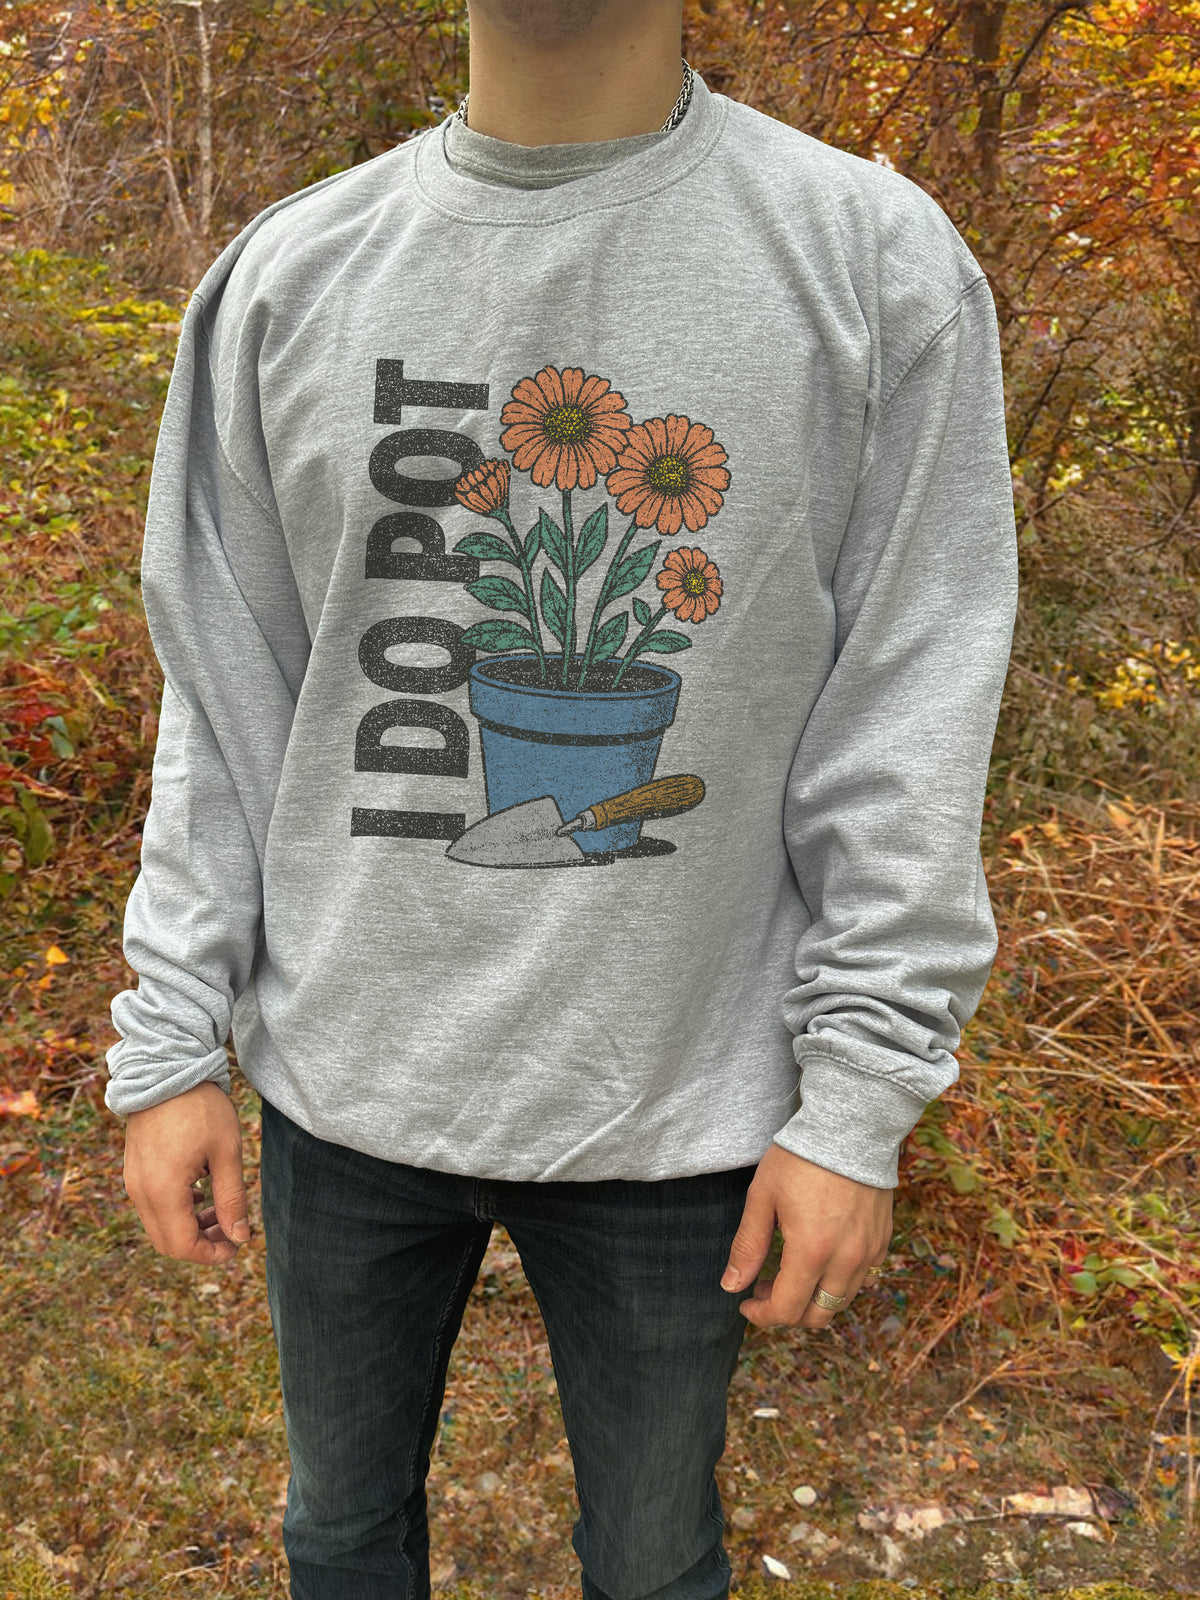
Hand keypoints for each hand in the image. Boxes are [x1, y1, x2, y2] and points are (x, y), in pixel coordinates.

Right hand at [122, 1081, 250, 1264]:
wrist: (165, 1070)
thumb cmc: (201, 1108)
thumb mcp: (227, 1152)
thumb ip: (232, 1198)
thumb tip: (239, 1237)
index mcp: (163, 1190)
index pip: (182, 1246)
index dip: (211, 1255)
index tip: (237, 1245)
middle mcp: (141, 1192)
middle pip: (167, 1242)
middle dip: (201, 1245)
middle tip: (232, 1230)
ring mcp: (134, 1181)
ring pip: (159, 1225)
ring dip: (189, 1227)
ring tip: (221, 1211)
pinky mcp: (134, 1171)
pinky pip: (153, 1206)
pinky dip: (177, 1210)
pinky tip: (202, 1193)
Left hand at [720, 1142, 891, 1327]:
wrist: (851, 1127)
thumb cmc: (800, 1158)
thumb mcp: (762, 1197)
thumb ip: (748, 1246)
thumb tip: (731, 1286)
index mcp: (812, 1252)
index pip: (787, 1310)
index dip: (762, 1316)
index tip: (745, 1303)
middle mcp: (846, 1260)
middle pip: (818, 1315)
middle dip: (787, 1313)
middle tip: (764, 1289)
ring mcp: (869, 1252)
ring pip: (841, 1300)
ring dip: (813, 1299)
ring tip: (790, 1274)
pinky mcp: (882, 1240)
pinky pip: (861, 1277)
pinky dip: (838, 1280)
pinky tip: (820, 1256)